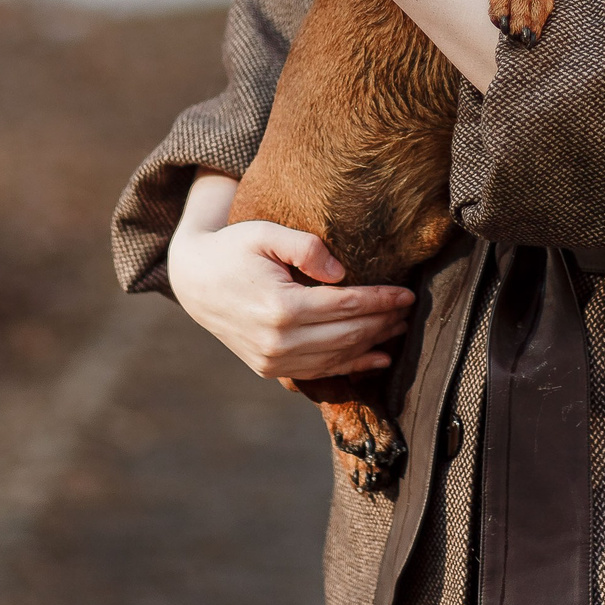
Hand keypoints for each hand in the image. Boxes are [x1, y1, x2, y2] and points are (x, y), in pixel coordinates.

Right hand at [169, 175, 413, 379]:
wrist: (194, 282)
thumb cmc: (233, 249)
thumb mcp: (265, 233)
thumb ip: (306, 247)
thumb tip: (343, 272)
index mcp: (280, 308)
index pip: (345, 306)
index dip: (379, 300)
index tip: (407, 293)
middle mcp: (277, 342)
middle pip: (347, 334)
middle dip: (383, 322)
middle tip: (410, 309)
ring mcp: (273, 361)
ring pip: (337, 357)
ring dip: (373, 344)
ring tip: (399, 328)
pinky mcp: (270, 369)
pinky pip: (320, 372)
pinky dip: (352, 366)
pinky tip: (378, 358)